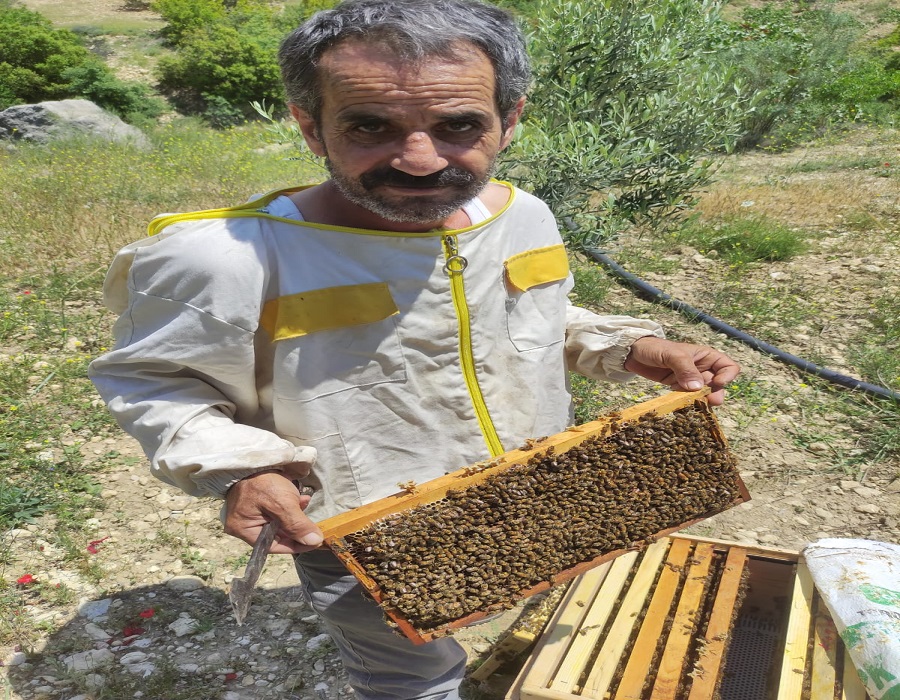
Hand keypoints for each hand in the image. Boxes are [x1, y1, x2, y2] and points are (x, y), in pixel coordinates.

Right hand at [224, 471, 323, 553]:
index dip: (296, 545)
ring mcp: (249, 512)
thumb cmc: (262, 480)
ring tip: (304, 502)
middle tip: (313, 523)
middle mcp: (243, 524)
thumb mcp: (283, 504)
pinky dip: (289, 506)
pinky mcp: (257, 502)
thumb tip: (314, 542)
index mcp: (243, 529)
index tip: (315, 541)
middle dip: (296, 527)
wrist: (256, 456)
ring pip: (278, 522)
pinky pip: (275, 510)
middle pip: (276, 535)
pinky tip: (300, 498)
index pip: (273, 546)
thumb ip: (298, 525)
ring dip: (295, 515)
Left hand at [623, 336, 739, 405]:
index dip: (727, 376)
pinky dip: (687, 401)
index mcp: (706, 356)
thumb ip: (685, 369)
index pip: (728, 366)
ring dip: (700, 399)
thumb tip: (698, 388)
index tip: (716, 383)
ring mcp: (690, 379)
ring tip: (693, 403)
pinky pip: (689, 397)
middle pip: (718, 384)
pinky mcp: (678, 387)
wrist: (633, 353)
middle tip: (708, 403)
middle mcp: (702, 368)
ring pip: (704, 393)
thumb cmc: (655, 348)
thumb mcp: (672, 355)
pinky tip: (680, 402)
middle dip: (715, 393)